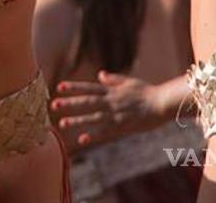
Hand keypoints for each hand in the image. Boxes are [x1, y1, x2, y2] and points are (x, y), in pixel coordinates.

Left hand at [50, 71, 166, 148]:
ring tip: (62, 124)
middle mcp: (111, 102)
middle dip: (70, 104)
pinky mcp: (122, 127)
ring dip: (77, 121)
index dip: (74, 88)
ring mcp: (116, 115)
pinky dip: (93, 136)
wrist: (162, 104)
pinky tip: (81, 140)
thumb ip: (113, 79)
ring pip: (92, 118)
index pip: (89, 88)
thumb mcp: (129, 81)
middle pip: (87, 102)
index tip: (59, 87)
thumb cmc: (147, 92)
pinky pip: (105, 132)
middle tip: (53, 105)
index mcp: (111, 91)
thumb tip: (99, 75)